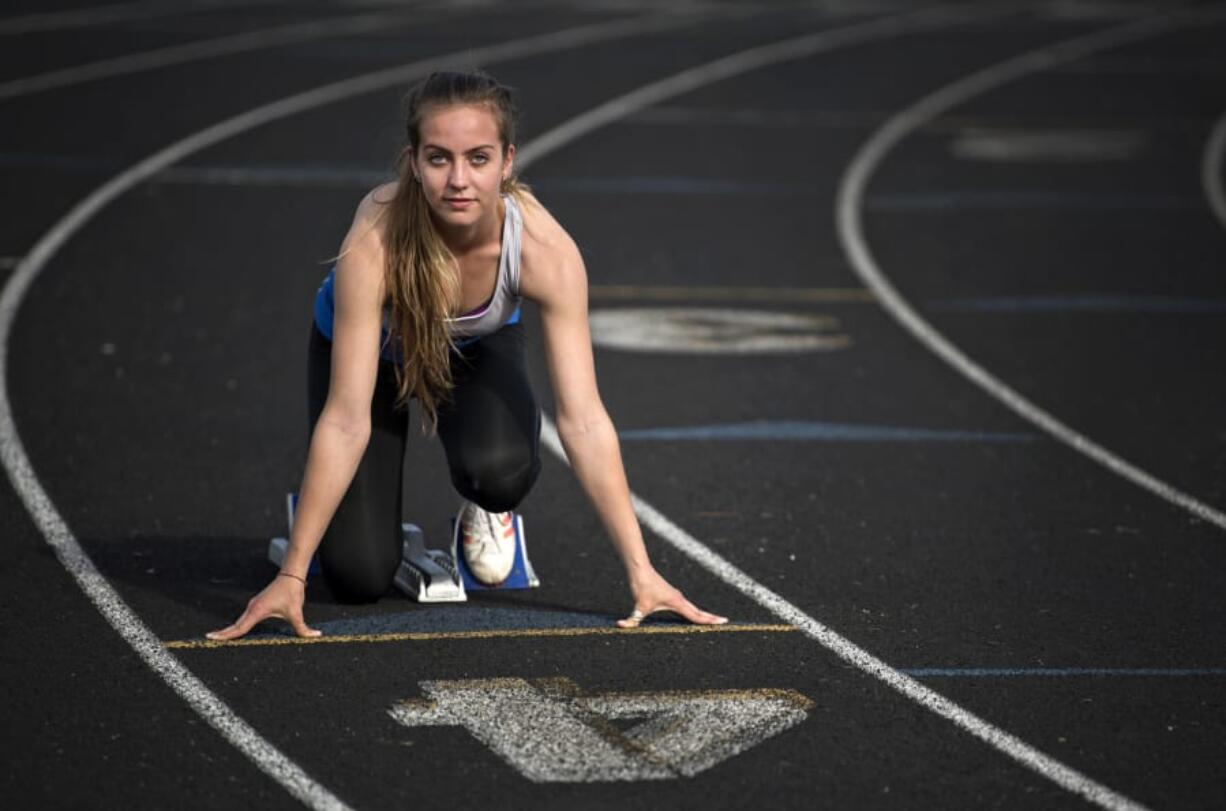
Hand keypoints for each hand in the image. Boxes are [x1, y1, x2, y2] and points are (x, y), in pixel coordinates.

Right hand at [205, 573, 321, 640]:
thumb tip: (315, 635)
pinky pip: (244, 618)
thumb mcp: (297, 612)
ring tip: (218, 639)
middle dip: (222, 634)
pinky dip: (238, 625)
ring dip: (230, 630)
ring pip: (239, 621)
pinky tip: (235, 632)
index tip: (211, 638)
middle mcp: (252, 608)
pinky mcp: (257, 605)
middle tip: (208, 640)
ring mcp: (253, 606)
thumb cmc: (292, 592)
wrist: (291, 576)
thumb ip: (304, 628)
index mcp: (257, 611)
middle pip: (235, 625)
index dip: (225, 635)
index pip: (239, 627)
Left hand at [617, 569, 727, 627]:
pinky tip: (692, 615)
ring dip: (702, 615)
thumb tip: (621, 626)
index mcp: (677, 603)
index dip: (709, 620)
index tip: (723, 622)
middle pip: (698, 612)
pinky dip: (692, 611)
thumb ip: (631, 620)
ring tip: (712, 621)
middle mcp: (680, 599)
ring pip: (692, 609)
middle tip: (724, 622)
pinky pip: (686, 606)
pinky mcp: (671, 595)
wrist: (640, 569)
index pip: (696, 615)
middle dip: (711, 618)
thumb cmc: (642, 586)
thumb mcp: (638, 606)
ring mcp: (676, 596)